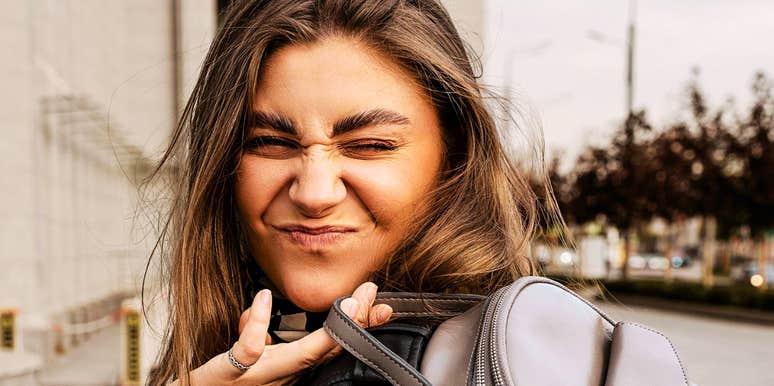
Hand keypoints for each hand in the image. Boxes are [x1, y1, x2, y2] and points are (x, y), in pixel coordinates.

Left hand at [171, 282, 392, 385]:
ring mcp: (258, 376)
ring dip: (329, 334)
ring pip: (300, 357)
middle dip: (356, 323)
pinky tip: (263, 300)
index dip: (358, 326)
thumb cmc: (216, 380)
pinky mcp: (230, 374)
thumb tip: (264, 301)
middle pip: (327, 349)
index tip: (381, 304)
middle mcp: (279, 374)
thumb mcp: (242, 348)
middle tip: (372, 296)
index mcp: (285, 366)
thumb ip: (257, 328)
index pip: (330, 343)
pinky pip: (247, 351)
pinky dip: (257, 326)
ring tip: (346, 302)